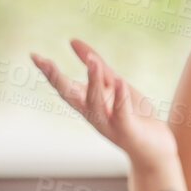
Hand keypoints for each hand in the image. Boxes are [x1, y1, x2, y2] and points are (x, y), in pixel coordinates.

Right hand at [32, 39, 178, 166]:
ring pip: (96, 103)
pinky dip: (120, 98)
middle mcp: (93, 114)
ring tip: (93, 62)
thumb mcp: (114, 85)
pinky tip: (119, 82)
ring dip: (93, 82)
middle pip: (70, 96)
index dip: (49, 72)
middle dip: (57, 80)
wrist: (156, 149)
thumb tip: (72, 40)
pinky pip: (121, 113)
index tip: (34, 55)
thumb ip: (97, 65)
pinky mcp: (127, 131)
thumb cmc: (133, 115)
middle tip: (45, 61)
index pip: (63, 86)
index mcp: (88, 102)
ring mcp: (109, 124)